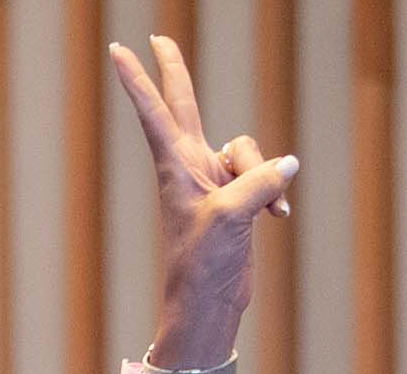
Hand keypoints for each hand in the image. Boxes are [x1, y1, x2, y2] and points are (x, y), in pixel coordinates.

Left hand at [111, 37, 297, 370]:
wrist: (209, 302)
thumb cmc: (203, 264)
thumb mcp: (230, 217)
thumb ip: (258, 181)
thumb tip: (288, 163)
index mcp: (174, 166)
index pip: (156, 111)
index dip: (139, 79)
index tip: (118, 49)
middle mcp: (190, 165)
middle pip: (186, 105)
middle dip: (175, 71)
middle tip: (158, 37)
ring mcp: (214, 179)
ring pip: (249, 149)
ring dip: (264, 176)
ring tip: (261, 213)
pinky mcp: (236, 195)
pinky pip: (267, 175)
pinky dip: (275, 194)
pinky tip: (276, 219)